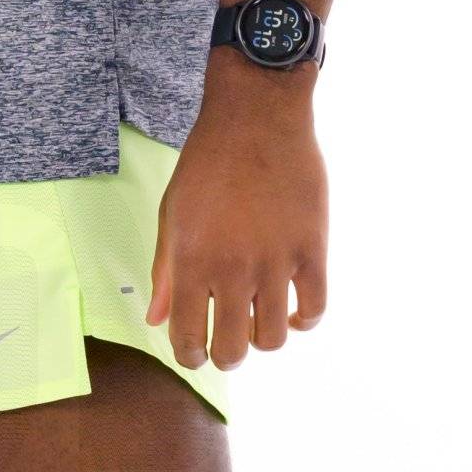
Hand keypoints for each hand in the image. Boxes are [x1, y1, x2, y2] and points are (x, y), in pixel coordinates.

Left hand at [147, 57, 327, 371]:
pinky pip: (315, 309)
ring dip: (263, 341)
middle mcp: (232, 270)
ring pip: (273, 338)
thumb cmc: (208, 163)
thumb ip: (165, 273)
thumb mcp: (173, 215)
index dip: (191, 357)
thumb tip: (157, 321)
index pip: (188, 340)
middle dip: (226, 357)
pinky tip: (294, 313)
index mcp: (192, 263)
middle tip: (228, 344)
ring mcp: (275, 262)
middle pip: (232, 350)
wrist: (257, 115)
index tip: (196, 353)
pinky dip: (304, 321)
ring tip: (259, 323)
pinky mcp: (312, 249)